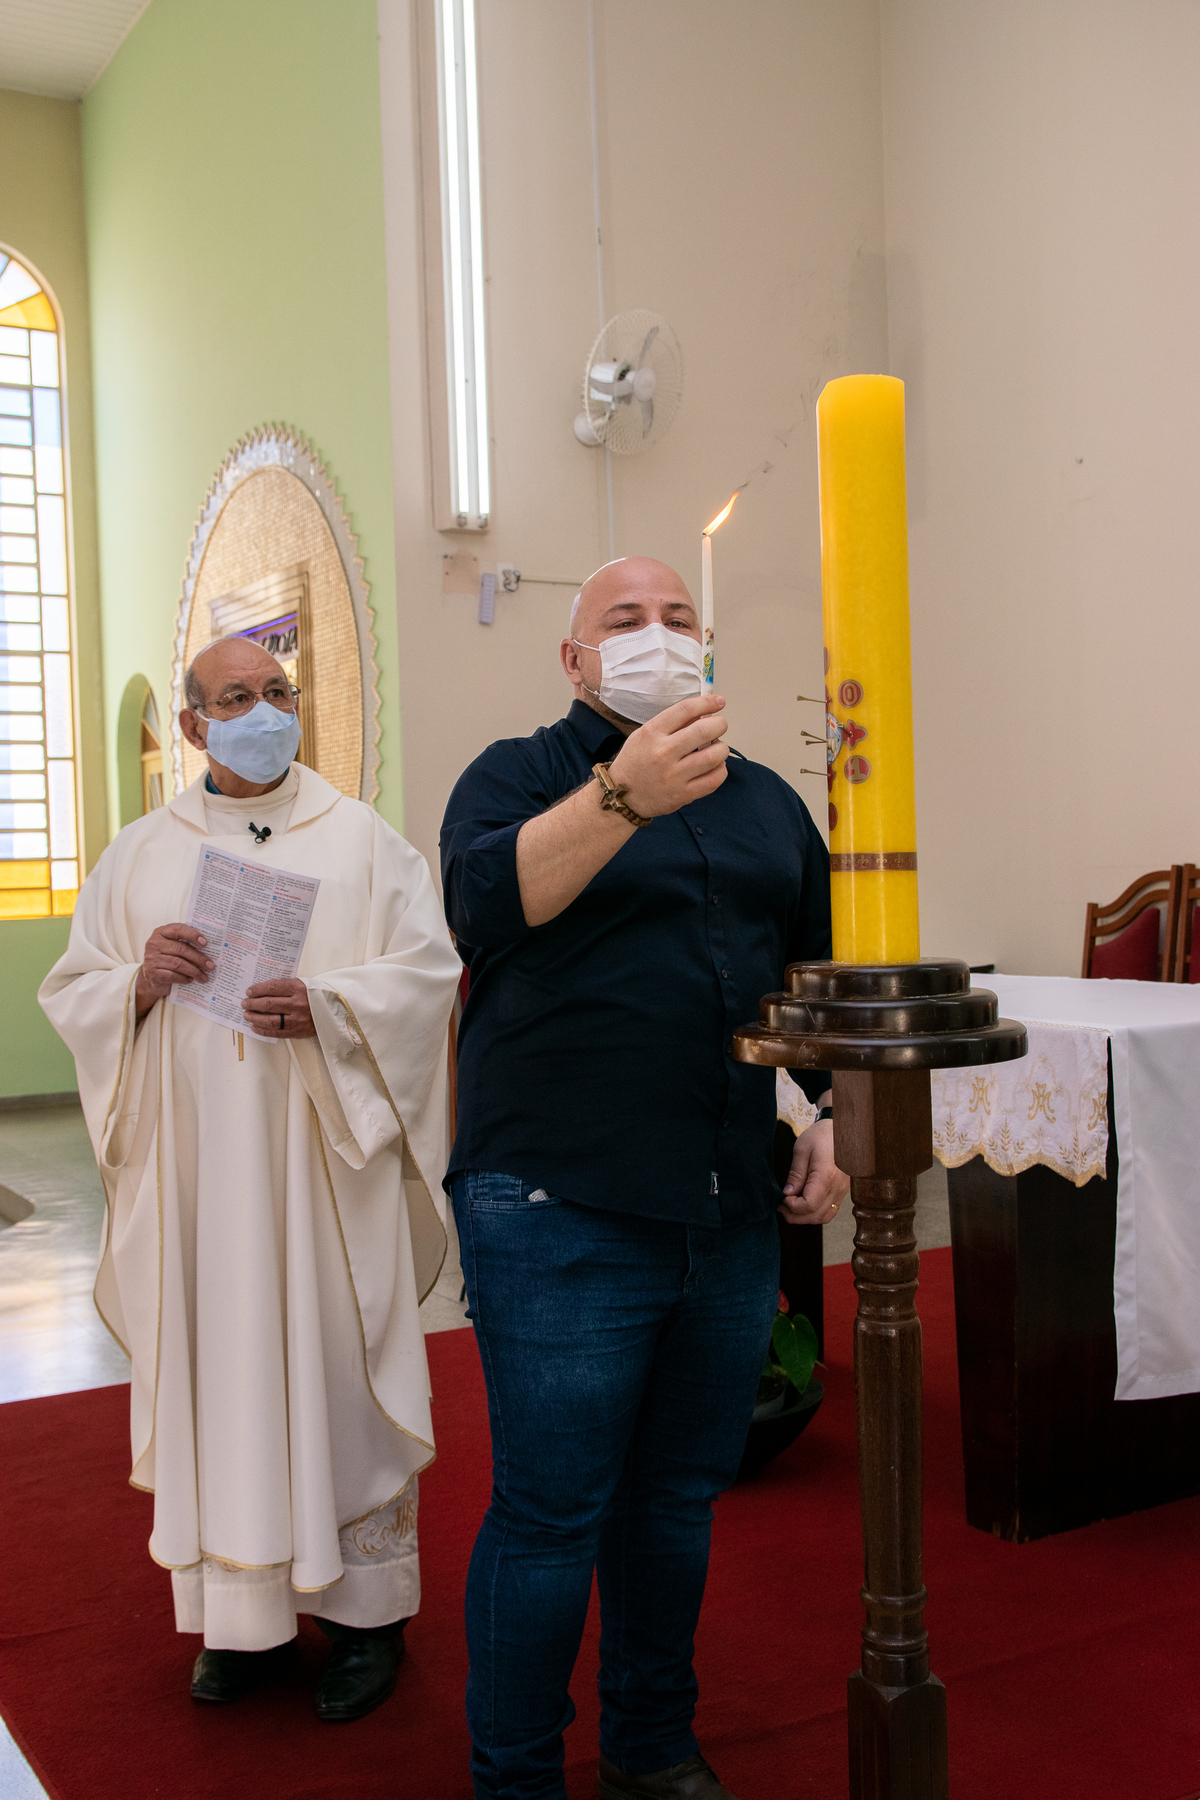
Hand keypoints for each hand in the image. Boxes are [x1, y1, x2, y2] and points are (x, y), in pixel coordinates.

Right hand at [135, 923, 214, 1018]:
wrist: (150, 979)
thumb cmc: (167, 959)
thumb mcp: (173, 947)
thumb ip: (186, 943)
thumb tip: (211, 948)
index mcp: (161, 932)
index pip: (178, 929)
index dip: (192, 935)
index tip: (205, 943)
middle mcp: (154, 943)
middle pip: (180, 949)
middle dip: (198, 958)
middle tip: (211, 965)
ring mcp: (151, 958)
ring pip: (177, 964)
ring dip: (194, 971)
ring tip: (204, 976)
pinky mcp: (152, 973)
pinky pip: (172, 975)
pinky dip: (184, 978)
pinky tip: (190, 980)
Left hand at [242, 976, 316, 1039]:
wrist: (335, 1011)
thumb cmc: (317, 996)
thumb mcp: (304, 984)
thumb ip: (286, 986)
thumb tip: (263, 990)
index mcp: (299, 988)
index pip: (273, 988)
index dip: (258, 989)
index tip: (249, 991)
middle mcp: (297, 1004)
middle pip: (269, 1004)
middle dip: (253, 1004)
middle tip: (245, 1003)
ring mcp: (297, 1019)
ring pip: (270, 1020)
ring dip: (255, 1018)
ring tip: (247, 1015)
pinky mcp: (298, 1032)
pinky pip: (277, 1032)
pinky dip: (263, 1030)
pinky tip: (255, 1027)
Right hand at [608, 693, 728, 817]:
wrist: (622, 796)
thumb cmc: (635, 762)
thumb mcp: (645, 735)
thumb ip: (672, 724)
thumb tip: (703, 713)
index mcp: (652, 733)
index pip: (685, 710)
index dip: (707, 702)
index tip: (719, 701)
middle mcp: (663, 753)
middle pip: (704, 731)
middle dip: (720, 724)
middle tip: (720, 725)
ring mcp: (673, 776)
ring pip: (713, 756)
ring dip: (722, 748)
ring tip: (717, 748)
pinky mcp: (683, 795)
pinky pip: (714, 780)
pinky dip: (721, 769)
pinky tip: (715, 766)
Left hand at [778, 1119, 848, 1226]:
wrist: (841, 1129)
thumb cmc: (821, 1135)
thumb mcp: (802, 1149)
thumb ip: (795, 1174)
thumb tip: (788, 1194)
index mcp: (826, 1177)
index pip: (809, 1205)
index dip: (792, 1207)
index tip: (782, 1197)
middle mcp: (837, 1188)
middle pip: (816, 1216)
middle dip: (795, 1215)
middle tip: (781, 1205)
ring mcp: (842, 1191)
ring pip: (824, 1217)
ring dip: (805, 1217)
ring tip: (791, 1206)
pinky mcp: (842, 1191)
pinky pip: (830, 1211)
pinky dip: (816, 1213)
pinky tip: (804, 1204)